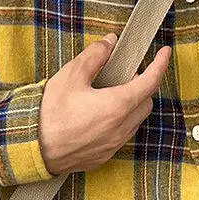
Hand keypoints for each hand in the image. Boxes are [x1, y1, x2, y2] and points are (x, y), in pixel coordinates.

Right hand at [38, 33, 171, 175]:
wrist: (33, 148)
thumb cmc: (50, 114)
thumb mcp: (71, 76)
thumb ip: (95, 56)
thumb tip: (110, 44)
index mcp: (117, 105)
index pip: (150, 82)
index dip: (160, 65)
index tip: (165, 53)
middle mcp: (121, 127)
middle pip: (146, 102)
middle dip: (141, 86)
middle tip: (124, 75)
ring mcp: (114, 144)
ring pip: (135, 121)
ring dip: (130, 105)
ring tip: (108, 95)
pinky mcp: (104, 155)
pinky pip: (121, 135)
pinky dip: (118, 122)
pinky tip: (98, 116)